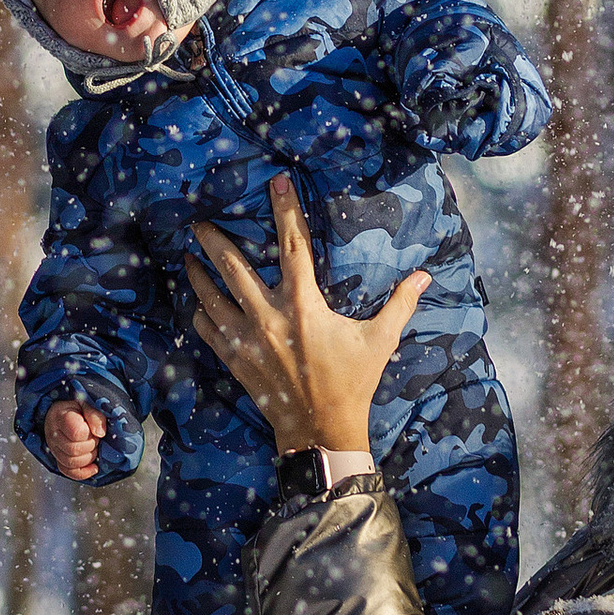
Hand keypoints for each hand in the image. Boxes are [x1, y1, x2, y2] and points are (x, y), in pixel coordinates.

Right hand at [44, 403, 109, 481]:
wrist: (62, 412)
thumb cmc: (76, 408)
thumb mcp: (87, 403)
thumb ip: (95, 415)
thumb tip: (100, 433)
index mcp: (60, 417)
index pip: (77, 433)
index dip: (90, 433)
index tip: (93, 428)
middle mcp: (53, 435)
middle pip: (74, 450)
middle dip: (91, 446)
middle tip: (95, 437)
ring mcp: (54, 449)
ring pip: (71, 463)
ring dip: (88, 458)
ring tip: (93, 447)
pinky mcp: (58, 459)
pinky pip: (68, 472)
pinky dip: (83, 473)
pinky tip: (94, 468)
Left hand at [186, 174, 427, 452]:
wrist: (320, 432)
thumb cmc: (352, 384)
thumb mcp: (380, 342)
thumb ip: (400, 305)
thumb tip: (425, 275)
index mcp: (303, 306)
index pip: (293, 246)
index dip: (285, 211)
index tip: (276, 182)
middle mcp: (269, 317)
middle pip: (233, 268)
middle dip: (214, 242)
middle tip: (199, 222)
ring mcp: (247, 340)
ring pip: (212, 297)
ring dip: (199, 275)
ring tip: (188, 256)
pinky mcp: (235, 360)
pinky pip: (209, 330)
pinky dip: (201, 313)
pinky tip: (196, 302)